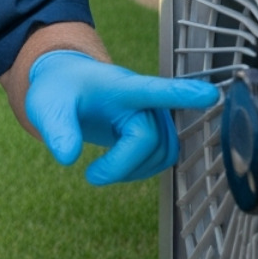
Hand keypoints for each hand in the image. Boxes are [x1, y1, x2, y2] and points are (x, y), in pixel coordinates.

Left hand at [24, 50, 218, 184]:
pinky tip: (117, 166)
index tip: (211, 95)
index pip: (154, 90)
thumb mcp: (46, 105)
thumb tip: (68, 157)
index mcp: (119, 87)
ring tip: (102, 171)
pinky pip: (162, 157)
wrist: (65, 83)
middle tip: (92, 175)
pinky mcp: (152, 130)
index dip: (182, 94)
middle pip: (152, 139)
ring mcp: (151, 115)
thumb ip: (56, 129)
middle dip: (123, 165)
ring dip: (134, 170)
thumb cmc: (59, 88)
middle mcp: (143, 100)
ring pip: (163, 153)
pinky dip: (140, 170)